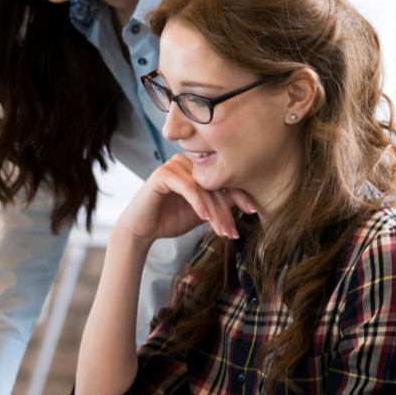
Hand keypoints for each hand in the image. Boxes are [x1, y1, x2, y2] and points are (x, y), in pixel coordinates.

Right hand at [118, 154, 257, 243]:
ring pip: (203, 188)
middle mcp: (186, 162)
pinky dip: (198, 204)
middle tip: (233, 232)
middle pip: (215, 185)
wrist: (142, 230)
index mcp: (196, 169)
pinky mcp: (162, 174)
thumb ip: (219, 204)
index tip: (253, 211)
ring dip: (214, 212)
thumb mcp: (202, 213)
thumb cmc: (170, 220)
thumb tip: (246, 202)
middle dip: (226, 211)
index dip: (239, 195)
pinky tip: (205, 218)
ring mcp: (173, 166)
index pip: (223, 179)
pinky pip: (187, 188)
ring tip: (221, 231)